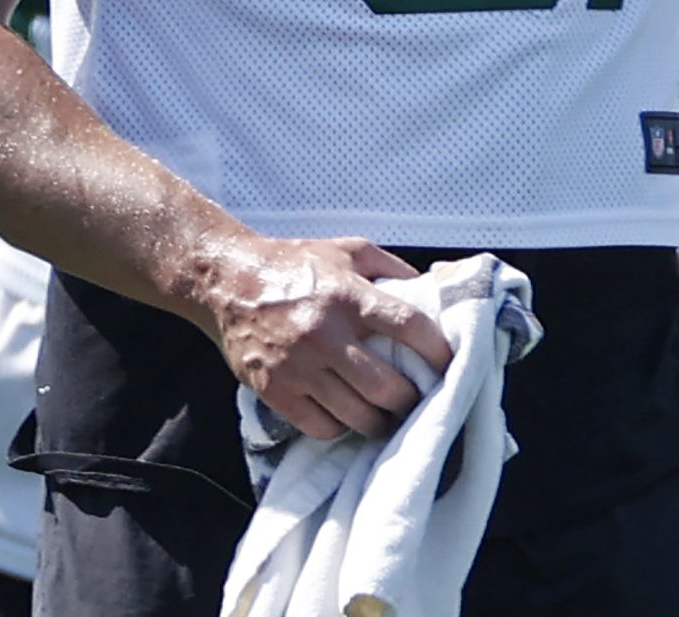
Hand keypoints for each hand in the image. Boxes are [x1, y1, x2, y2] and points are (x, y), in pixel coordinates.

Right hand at [194, 234, 451, 439]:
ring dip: (381, 423)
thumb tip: (435, 290)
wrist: (227, 281)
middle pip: (385, 385)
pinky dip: (342, 429)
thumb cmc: (296, 264)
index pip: (408, 326)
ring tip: (391, 418)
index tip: (451, 363)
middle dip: (411, 400)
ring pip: (355, 414)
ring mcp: (296, 365)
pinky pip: (319, 426)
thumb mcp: (350, 250)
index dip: (438, 350)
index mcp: (348, 294)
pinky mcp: (273, 389)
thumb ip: (393, 269)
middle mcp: (324, 333)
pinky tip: (350, 418)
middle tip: (421, 401)